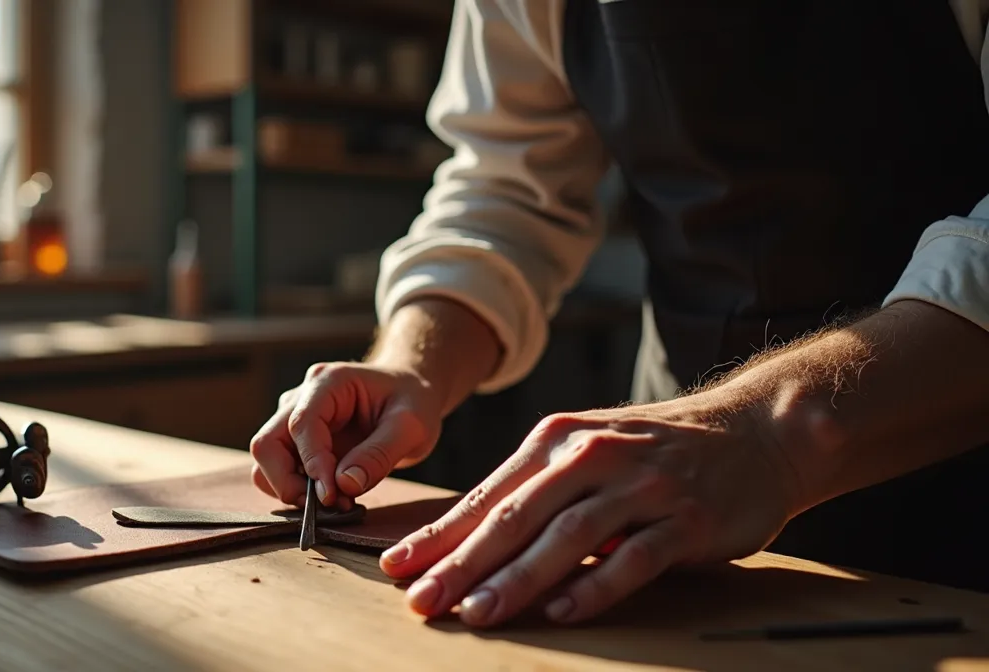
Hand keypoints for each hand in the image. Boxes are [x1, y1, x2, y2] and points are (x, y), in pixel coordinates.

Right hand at [249, 361, 444, 507]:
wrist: (410, 393)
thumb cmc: (413, 400)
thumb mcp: (411, 426)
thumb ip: (379, 454)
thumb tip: (344, 484)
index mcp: (328, 382)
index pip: (301, 424)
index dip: (312, 463)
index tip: (332, 495)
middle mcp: (301, 397)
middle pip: (267, 443)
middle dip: (288, 482)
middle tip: (327, 506)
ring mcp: (294, 418)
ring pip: (267, 460)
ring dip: (291, 489)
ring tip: (337, 502)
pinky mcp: (296, 441)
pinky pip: (281, 470)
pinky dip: (298, 490)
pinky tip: (334, 496)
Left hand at [378, 393, 803, 626]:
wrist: (758, 430)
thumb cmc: (656, 449)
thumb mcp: (588, 450)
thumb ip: (535, 488)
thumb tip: (465, 539)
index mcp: (557, 439)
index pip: (487, 495)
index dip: (440, 534)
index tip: (397, 568)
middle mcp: (592, 455)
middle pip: (515, 516)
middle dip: (462, 562)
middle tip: (422, 601)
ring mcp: (641, 485)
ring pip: (566, 537)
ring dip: (517, 578)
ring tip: (477, 613)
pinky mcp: (685, 518)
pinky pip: (634, 558)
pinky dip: (595, 586)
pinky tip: (562, 612)